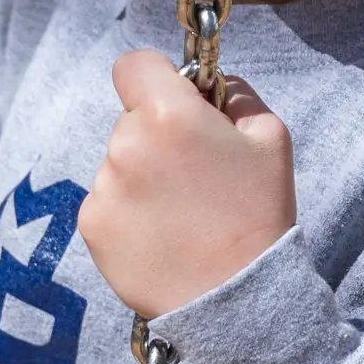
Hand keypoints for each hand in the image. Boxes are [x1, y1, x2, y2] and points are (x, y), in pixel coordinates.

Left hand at [81, 50, 296, 318]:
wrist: (236, 298)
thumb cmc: (259, 214)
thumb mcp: (271, 138)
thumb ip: (237, 94)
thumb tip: (210, 82)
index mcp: (168, 113)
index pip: (134, 64)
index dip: (156, 77)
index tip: (174, 101)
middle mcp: (125, 145)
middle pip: (130, 119)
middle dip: (157, 134)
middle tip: (195, 173)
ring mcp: (103, 188)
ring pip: (118, 162)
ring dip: (142, 175)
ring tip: (183, 212)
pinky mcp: (91, 226)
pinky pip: (107, 200)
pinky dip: (129, 211)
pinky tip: (164, 234)